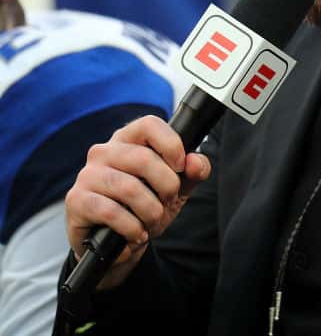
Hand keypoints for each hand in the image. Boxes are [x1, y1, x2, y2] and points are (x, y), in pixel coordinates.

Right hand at [64, 115, 210, 288]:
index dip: (171, 144)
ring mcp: (87, 175)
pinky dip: (132, 228)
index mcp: (129, 140)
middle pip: (144, 159)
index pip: (149, 124)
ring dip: (150, 211)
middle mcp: (104, 152)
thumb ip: (193, 172)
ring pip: (129, 188)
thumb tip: (195, 162)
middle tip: (167, 201)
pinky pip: (111, 212)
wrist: (116, 245)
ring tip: (152, 220)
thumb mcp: (176, 189)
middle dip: (167, 186)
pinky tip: (136, 234)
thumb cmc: (145, 207)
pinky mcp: (76, 200)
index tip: (180, 166)